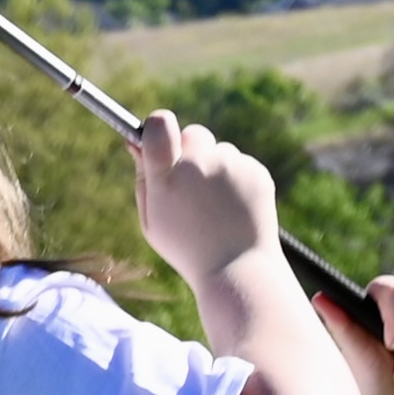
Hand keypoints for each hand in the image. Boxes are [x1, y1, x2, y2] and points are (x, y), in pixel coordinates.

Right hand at [127, 112, 283, 284]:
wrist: (236, 269)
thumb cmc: (187, 249)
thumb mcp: (152, 220)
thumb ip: (142, 178)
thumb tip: (136, 142)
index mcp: (168, 179)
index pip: (159, 125)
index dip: (157, 126)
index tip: (159, 137)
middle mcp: (200, 166)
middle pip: (193, 132)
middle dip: (190, 150)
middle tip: (191, 183)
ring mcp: (232, 167)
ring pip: (220, 150)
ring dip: (215, 168)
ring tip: (216, 207)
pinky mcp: (256, 172)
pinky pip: (240, 163)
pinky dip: (237, 179)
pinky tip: (234, 208)